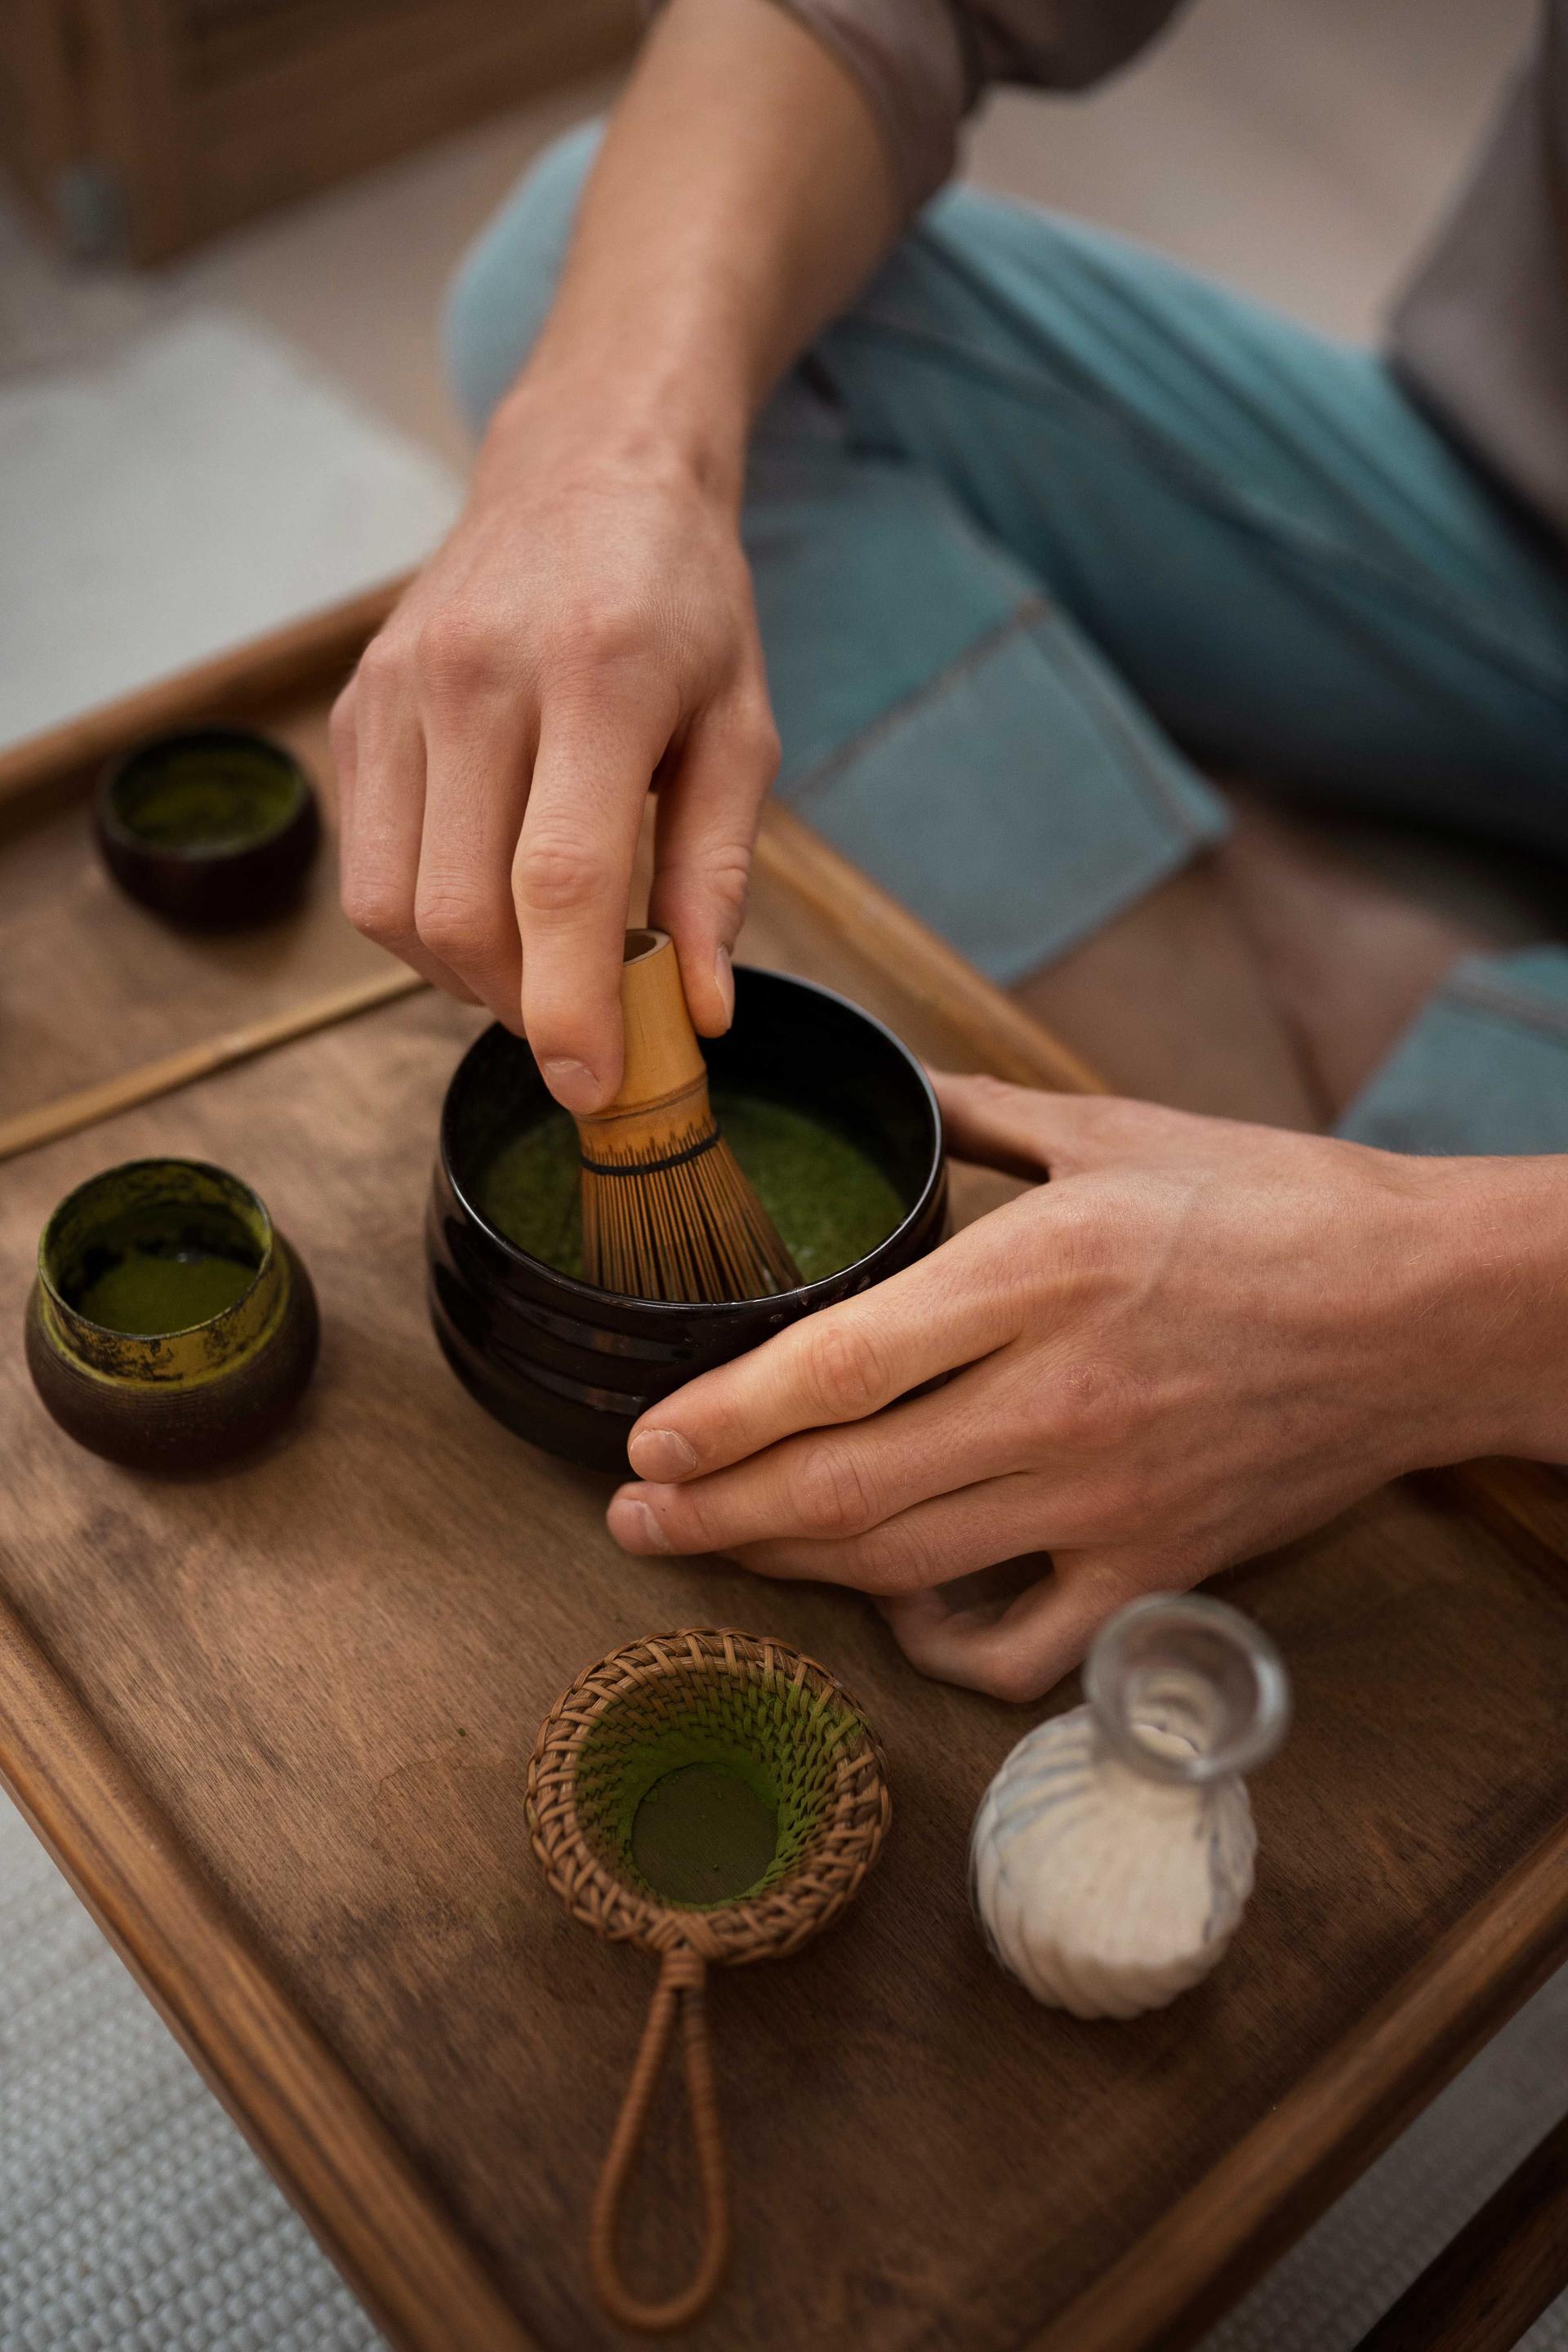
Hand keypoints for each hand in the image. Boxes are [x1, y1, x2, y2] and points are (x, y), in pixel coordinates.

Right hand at [332, 389, 777, 1109]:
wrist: (584, 468)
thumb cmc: (682, 603)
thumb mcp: (741, 728)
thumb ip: (716, 875)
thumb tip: (697, 1012)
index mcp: (597, 678)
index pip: (559, 883)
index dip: (571, 1007)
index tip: (593, 1087)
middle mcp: (476, 678)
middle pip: (462, 915)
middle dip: (522, 1008)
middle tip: (584, 1028)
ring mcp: (398, 690)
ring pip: (396, 908)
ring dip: (465, 977)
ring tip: (539, 966)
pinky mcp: (355, 708)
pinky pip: (371, 866)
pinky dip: (425, 922)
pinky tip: (491, 902)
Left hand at [606, 1073, 1503, 1698]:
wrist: (1430, 1309)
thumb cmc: (1276, 1206)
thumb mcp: (1114, 1131)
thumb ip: (975, 1117)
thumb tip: (882, 1096)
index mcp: (1041, 1272)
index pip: (839, 1366)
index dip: (723, 1418)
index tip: (645, 1445)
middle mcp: (1061, 1398)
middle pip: (846, 1487)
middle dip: (716, 1515)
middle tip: (636, 1522)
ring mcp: (1110, 1499)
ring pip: (908, 1566)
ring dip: (791, 1566)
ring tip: (717, 1550)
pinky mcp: (1160, 1570)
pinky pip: (1022, 1648)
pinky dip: (940, 1644)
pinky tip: (896, 1607)